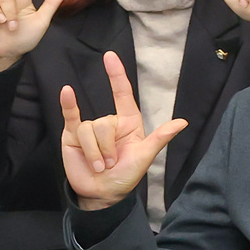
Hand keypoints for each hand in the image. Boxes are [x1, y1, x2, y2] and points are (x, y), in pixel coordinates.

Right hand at [59, 51, 186, 210]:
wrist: (103, 193)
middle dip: (106, 148)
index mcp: (129, 123)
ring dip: (94, 152)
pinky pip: (70, 116)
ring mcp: (90, 128)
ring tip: (99, 166)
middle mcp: (109, 123)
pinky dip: (68, 104)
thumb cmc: (126, 175)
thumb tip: (183, 122)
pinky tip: (67, 92)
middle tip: (110, 164)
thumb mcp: (145, 156)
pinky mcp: (72, 135)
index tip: (110, 56)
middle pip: (104, 123)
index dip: (116, 75)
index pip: (122, 94)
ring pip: (89, 130)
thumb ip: (160, 138)